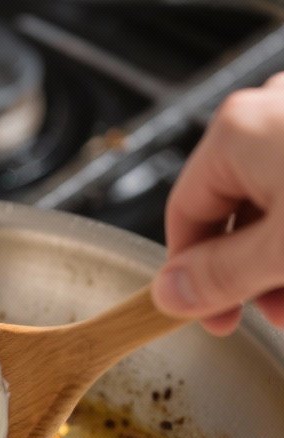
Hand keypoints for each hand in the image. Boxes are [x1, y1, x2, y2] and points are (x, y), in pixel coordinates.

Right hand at [151, 74, 283, 334]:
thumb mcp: (281, 251)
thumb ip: (220, 277)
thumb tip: (170, 295)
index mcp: (236, 134)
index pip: (183, 217)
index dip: (191, 278)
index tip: (208, 318)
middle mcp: (269, 113)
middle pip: (233, 213)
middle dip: (249, 273)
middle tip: (267, 313)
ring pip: (273, 204)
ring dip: (279, 260)